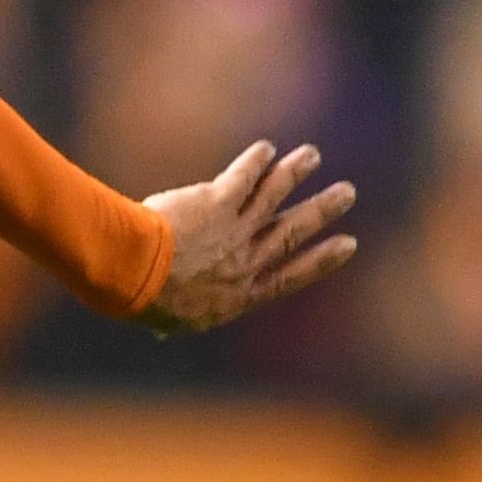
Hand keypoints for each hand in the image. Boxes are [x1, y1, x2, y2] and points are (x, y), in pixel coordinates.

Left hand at [137, 143, 355, 335]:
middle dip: (322, 210)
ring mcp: (234, 230)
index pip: (289, 277)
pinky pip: (244, 177)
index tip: (348, 244)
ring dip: (294, 173)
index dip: (320, 260)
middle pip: (292, 231)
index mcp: (238, 296)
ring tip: (310, 155)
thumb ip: (179, 317)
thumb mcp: (168, 321)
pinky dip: (257, 161)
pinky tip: (266, 148)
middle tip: (347, 192)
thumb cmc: (143, 301)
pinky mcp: (217, 202)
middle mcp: (244, 262)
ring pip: (273, 196)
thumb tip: (164, 332)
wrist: (133, 274)